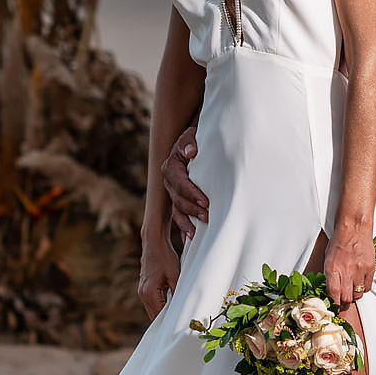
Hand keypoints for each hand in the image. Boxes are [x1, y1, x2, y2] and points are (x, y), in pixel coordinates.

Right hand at [138, 239, 179, 321]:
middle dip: (165, 319)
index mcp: (149, 292)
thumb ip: (176, 293)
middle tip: (178, 324)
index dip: (169, 321)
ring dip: (162, 312)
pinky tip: (169, 305)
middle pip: (153, 314)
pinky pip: (151, 302)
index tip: (178, 325)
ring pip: (152, 309)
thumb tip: (181, 307)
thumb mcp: (175, 275)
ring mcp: (141, 290)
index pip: (159, 315)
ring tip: (175, 316)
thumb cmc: (164, 256)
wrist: (154, 242)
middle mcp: (142, 293)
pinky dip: (159, 305)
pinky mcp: (143, 286)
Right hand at [162, 124, 207, 240]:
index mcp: (170, 167)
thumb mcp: (192, 135)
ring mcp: (171, 192)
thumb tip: (191, 151)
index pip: (181, 183)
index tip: (206, 201)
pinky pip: (178, 216)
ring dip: (186, 222)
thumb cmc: (194, 139)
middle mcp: (168, 182)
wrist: (192, 143)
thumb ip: (190, 141)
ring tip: (196, 233)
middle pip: (178, 200)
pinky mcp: (177, 200)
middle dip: (192, 209)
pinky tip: (189, 239)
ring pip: (177, 210)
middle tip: (207, 217)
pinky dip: (183, 228)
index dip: (192, 193)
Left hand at [322, 225, 374, 307]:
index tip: (333, 306)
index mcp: (332, 267)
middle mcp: (346, 270)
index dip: (333, 303)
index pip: (333, 293)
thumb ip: (329, 274)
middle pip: (346, 297)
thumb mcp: (328, 257)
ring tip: (351, 287)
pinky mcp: (370, 268)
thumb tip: (330, 291)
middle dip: (344, 301)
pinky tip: (360, 281)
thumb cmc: (340, 241)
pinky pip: (367, 287)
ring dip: (354, 295)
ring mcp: (360, 270)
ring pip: (357, 295)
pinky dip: (363, 288)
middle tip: (343, 297)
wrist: (355, 227)